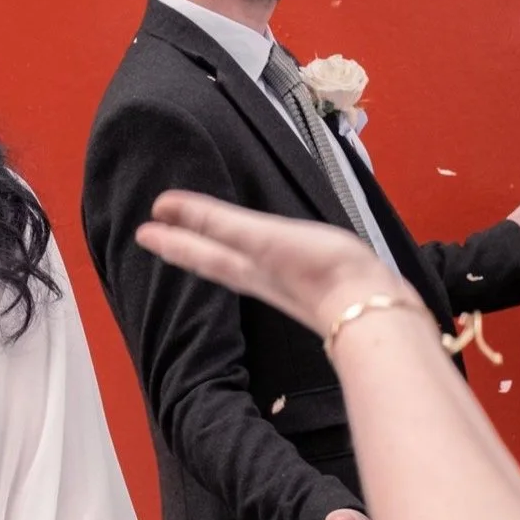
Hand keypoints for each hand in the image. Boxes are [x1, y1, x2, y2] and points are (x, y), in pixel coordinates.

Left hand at [136, 189, 403, 337]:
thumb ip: (218, 222)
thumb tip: (168, 208)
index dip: (175, 234)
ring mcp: (287, 284)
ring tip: (202, 246)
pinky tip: (269, 258)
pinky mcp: (315, 284)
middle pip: (213, 261)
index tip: (147, 225)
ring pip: (239, 267)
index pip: (199, 250)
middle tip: (158, 237)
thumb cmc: (321, 273)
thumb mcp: (263, 238)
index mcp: (245, 267)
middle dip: (186, 248)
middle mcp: (260, 279)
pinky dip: (257, 259)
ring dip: (216, 254)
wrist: (372, 310)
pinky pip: (270, 267)